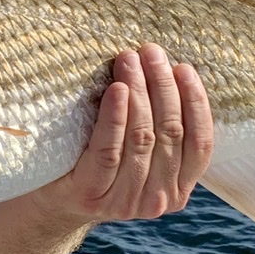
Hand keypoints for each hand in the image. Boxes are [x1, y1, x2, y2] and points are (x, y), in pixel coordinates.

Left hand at [31, 44, 213, 224]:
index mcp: (179, 189)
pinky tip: (116, 89)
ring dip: (138, 91)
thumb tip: (170, 70)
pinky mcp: (92, 193)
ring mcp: (125, 201)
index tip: (184, 68)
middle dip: (163, 86)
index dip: (196, 103)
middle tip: (150, 52)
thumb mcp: (141, 154)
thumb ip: (160, 129)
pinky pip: (108, 150)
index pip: (200, 144)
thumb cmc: (102, 163)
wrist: (54, 201)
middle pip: (170, 133)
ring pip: (141, 137)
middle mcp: (158, 200)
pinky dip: (115, 116)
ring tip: (129, 59)